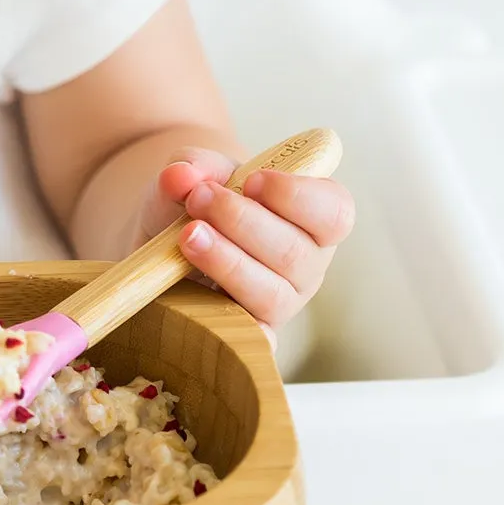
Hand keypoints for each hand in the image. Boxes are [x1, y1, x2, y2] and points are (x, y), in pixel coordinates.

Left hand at [154, 149, 355, 332]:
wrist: (169, 234)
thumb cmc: (202, 198)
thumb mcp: (197, 171)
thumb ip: (193, 165)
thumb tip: (180, 177)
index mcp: (314, 216)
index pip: (334, 212)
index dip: (296, 196)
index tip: (251, 180)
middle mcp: (308, 262)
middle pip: (297, 254)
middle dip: (243, 222)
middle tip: (198, 199)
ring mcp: (283, 300)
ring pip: (272, 294)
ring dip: (228, 263)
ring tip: (188, 237)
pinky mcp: (253, 330)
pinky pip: (254, 339)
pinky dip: (235, 327)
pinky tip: (207, 305)